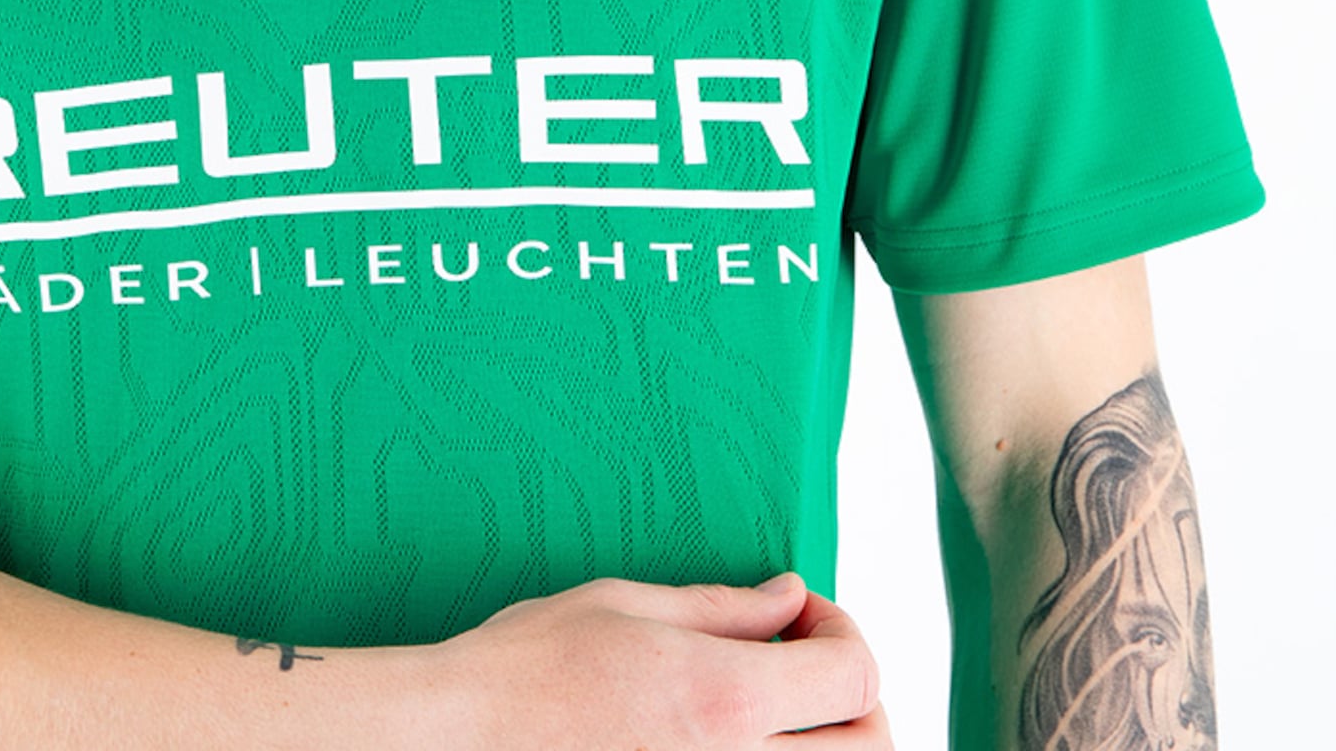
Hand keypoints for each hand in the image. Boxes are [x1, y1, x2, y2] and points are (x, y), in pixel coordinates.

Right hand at [418, 571, 890, 746]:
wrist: (461, 741)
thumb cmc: (530, 665)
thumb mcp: (625, 607)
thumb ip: (723, 609)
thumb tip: (790, 599)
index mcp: (724, 700)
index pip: (855, 675)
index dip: (841, 629)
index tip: (797, 612)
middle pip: (873, 745)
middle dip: (854, 692)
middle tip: (802, 659)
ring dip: (828, 740)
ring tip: (773, 703)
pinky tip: (731, 739)